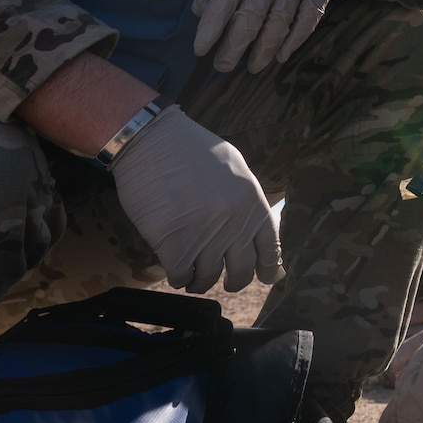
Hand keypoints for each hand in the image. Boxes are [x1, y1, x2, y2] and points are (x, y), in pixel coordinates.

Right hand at [111, 105, 280, 292]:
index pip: (270, 247)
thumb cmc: (190, 150)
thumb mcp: (235, 169)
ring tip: (194, 273)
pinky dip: (178, 276)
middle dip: (235, 281)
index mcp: (253, 201)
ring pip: (208, 277)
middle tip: (227, 282)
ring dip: (200, 280)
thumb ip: (247, 202)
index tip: (267, 278)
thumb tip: (257, 233)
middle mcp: (234, 221)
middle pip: (242, 271)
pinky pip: (180, 276)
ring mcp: (204, 233)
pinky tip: (175, 267)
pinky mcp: (173, 243)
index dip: (269, 268)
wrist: (152, 140)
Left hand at [192, 0, 360, 72]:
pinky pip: (306, 21)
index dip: (212, 24)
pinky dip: (294, 40)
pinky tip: (281, 56)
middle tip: (223, 66)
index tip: (200, 49)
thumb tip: (199, 10)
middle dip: (235, 45)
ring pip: (278, 22)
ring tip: (253, 67)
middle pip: (251, 15)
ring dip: (264, 49)